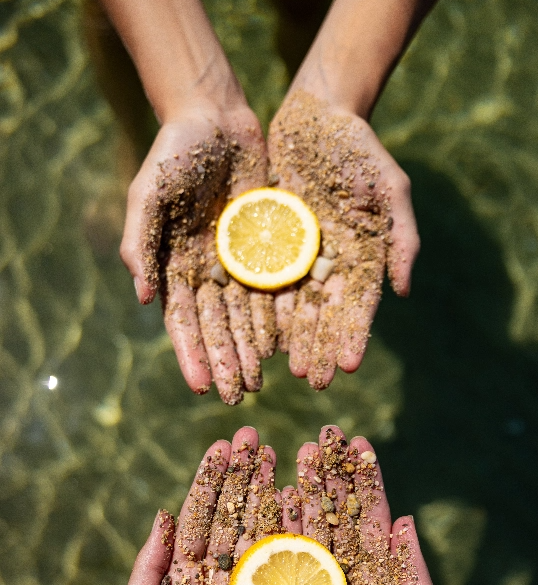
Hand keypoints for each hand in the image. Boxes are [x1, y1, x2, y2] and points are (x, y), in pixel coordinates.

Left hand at [112, 427, 278, 584]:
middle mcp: (215, 577)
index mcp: (180, 575)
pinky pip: (282, 570)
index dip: (211, 479)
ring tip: (278, 455)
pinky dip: (291, 536)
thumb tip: (164, 514)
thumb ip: (149, 568)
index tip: (222, 444)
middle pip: (232, 515)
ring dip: (268, 494)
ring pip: (259, 533)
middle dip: (242, 475)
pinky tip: (298, 504)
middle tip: (254, 436)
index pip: (199, 515)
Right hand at [121, 107, 277, 404]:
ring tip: (259, 383)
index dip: (193, 355)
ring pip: (246, 317)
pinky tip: (284, 347)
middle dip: (226, 363)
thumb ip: (140, 241)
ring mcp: (237, 262)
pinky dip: (277, 318)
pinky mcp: (266, 248)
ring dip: (251, 351)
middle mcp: (206, 272)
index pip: (184, 321)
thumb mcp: (148, 192)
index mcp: (176, 266)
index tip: (202, 388)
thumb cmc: (173, 152)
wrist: (216, 119)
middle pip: (217, 327)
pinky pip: (273, 289)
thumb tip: (143, 297)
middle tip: (236, 398)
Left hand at [268, 91, 419, 389]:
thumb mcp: (391, 187)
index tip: (349, 366)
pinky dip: (265, 309)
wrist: (317, 116)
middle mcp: (331, 263)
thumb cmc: (360, 149)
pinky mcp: (271, 242)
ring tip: (289, 369)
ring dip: (295, 339)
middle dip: (322, 348)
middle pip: (327, 314)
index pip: (359, 304)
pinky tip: (260, 336)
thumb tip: (404, 291)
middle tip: (314, 381)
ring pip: (296, 306)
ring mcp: (300, 255)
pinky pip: (265, 281)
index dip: (354, 335)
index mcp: (363, 256)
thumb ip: (402, 237)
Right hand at [279, 425, 452, 584]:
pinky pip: (280, 566)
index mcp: (382, 573)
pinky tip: (272, 500)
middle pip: (337, 514)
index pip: (372, 515)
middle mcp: (348, 574)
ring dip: (302, 492)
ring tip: (296, 454)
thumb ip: (413, 570)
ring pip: (308, 532)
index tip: (360, 441)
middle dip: (330, 475)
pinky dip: (276, 533)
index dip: (366, 479)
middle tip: (323, 435)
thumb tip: (405, 520)